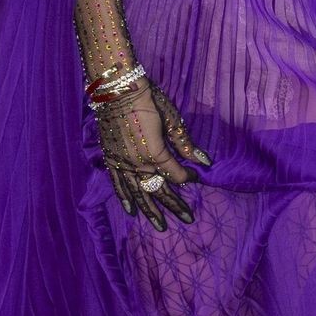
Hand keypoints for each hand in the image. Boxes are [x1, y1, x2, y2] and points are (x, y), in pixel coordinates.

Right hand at [89, 75, 212, 230]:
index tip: (196, 178)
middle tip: (188, 219)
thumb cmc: (147, 99)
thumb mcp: (171, 119)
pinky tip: (131, 211)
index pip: (176, 174)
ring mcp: (122, 164)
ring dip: (150, 210)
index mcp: (155, 153)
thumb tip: (205, 162)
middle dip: (175, 205)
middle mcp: (138, 164)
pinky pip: (117, 185)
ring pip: (139, 193)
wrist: (116, 89)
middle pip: (159, 190)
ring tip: (160, 226)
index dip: (188, 178)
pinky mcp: (110, 159)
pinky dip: (124, 198)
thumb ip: (185, 144)